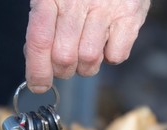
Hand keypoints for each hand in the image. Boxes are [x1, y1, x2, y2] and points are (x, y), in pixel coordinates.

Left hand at [24, 0, 150, 92]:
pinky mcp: (130, 16)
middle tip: (66, 62)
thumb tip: (36, 64)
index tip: (38, 85)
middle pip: (64, 58)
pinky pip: (116, 56)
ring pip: (89, 60)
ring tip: (86, 49)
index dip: (37, 70)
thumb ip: (41, 27)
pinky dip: (110, 57)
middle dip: (62, 69)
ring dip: (86, 66)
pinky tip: (105, 41)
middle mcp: (77, 1)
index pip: (39, 41)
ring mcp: (106, 8)